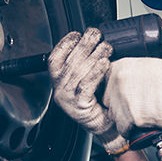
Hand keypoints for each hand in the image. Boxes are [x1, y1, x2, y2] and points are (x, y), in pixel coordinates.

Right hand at [48, 28, 126, 153]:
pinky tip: (104, 63)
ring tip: (106, 46)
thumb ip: (85, 63)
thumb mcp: (86, 80)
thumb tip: (94, 41)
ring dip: (93, 55)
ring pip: (78, 73)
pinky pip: (86, 86)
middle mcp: (60, 91)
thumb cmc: (97, 102)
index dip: (65, 44)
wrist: (106, 126)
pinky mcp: (79, 107)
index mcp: (58, 82)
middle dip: (83, 45)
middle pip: (68, 63)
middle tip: (96, 34)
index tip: (77, 34)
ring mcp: (68, 100)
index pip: (55, 59)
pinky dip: (96, 72)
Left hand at [103, 58, 161, 136]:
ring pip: (113, 114)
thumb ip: (130, 71)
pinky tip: (140, 123)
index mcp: (121, 67)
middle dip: (116, 105)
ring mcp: (122, 100)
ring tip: (139, 113)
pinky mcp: (129, 117)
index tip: (116, 95)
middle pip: (106, 99)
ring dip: (123, 117)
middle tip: (131, 105)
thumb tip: (125, 77)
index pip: (104, 81)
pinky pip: (122, 128)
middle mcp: (118, 82)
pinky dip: (130, 129)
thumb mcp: (147, 66)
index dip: (112, 91)